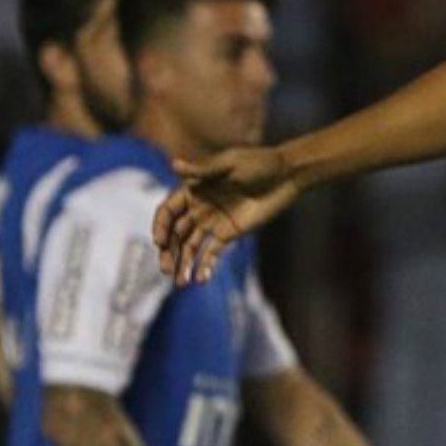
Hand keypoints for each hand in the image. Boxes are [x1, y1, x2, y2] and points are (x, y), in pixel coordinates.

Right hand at [153, 146, 297, 284]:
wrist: (285, 176)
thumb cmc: (258, 163)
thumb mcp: (229, 165)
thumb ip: (203, 171)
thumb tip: (174, 164)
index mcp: (193, 190)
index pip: (168, 212)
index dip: (160, 227)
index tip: (161, 242)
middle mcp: (198, 208)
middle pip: (175, 234)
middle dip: (168, 252)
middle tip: (166, 271)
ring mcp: (212, 223)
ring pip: (190, 247)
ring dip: (183, 264)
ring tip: (181, 282)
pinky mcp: (228, 234)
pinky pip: (211, 253)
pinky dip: (205, 266)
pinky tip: (201, 280)